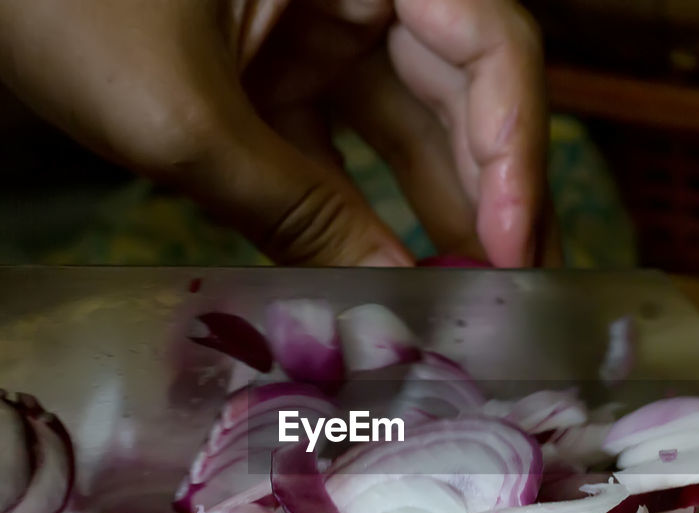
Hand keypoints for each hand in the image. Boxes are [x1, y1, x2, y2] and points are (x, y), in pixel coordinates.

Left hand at [0, 0, 556, 266]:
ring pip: (407, 120)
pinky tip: (381, 274)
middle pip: (462, 86)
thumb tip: (386, 292)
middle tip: (513, 291)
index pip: (488, 41)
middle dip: (489, 192)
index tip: (513, 247)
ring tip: (464, 298)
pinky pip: (339, 139)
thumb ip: (294, 209)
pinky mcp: (276, 65)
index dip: (514, 148)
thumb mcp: (184, 117)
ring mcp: (317, 21)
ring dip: (433, 208)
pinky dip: (357, 206)